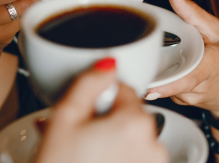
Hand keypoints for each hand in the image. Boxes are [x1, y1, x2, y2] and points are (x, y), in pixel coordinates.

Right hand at [35, 61, 167, 162]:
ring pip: (132, 140)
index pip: (124, 89)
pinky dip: (119, 159)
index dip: (100, 98)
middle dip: (106, 121)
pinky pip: (135, 159)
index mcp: (136, 122)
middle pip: (130, 116)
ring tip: (83, 154)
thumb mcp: (64, 118)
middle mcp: (153, 145)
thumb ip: (88, 83)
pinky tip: (93, 162)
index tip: (84, 113)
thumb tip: (107, 64)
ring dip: (112, 141)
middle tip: (79, 136)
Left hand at [145, 0, 218, 118]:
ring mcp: (189, 99)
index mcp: (211, 67)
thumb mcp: (217, 29)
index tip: (151, 89)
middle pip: (169, 81)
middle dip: (153, 70)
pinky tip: (170, 68)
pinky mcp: (181, 104)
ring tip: (163, 57)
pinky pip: (165, 88)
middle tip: (141, 57)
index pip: (188, 79)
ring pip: (164, 85)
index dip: (168, 85)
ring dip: (157, 71)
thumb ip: (192, 12)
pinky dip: (163, 77)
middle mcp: (198, 88)